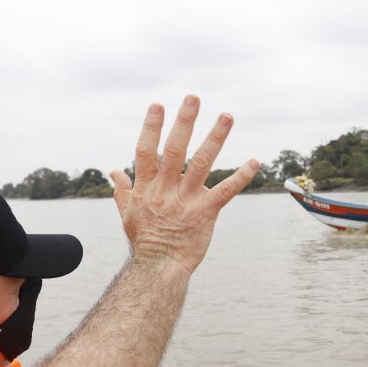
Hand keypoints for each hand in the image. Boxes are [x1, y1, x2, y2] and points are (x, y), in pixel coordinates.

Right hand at [109, 95, 258, 273]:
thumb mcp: (128, 214)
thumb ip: (123, 190)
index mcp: (146, 187)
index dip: (151, 128)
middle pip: (174, 150)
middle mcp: (165, 190)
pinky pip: (225, 192)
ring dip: (215, 138)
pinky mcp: (206, 214)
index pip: (146, 151)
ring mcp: (186, 201)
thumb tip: (113, 171)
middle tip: (193, 98)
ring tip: (227, 116)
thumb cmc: (145, 240)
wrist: (159, 268)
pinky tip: (254, 162)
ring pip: (202, 164)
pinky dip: (241, 177)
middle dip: (184, 122)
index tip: (158, 105)